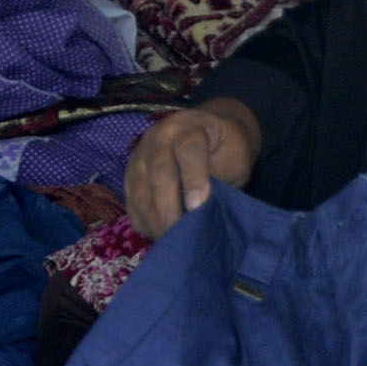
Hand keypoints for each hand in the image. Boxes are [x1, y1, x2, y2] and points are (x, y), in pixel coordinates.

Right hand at [127, 100, 261, 238]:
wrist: (209, 134)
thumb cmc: (226, 147)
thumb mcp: (236, 153)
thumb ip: (221, 173)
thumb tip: (201, 207)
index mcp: (188, 126)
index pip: (189, 150)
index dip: (194, 178)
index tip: (199, 206)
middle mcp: (157, 138)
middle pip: (159, 173)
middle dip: (170, 206)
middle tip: (183, 231)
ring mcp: (138, 159)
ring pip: (141, 192)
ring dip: (156, 220)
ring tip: (174, 239)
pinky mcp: (130, 179)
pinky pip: (132, 206)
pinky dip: (146, 224)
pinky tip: (162, 236)